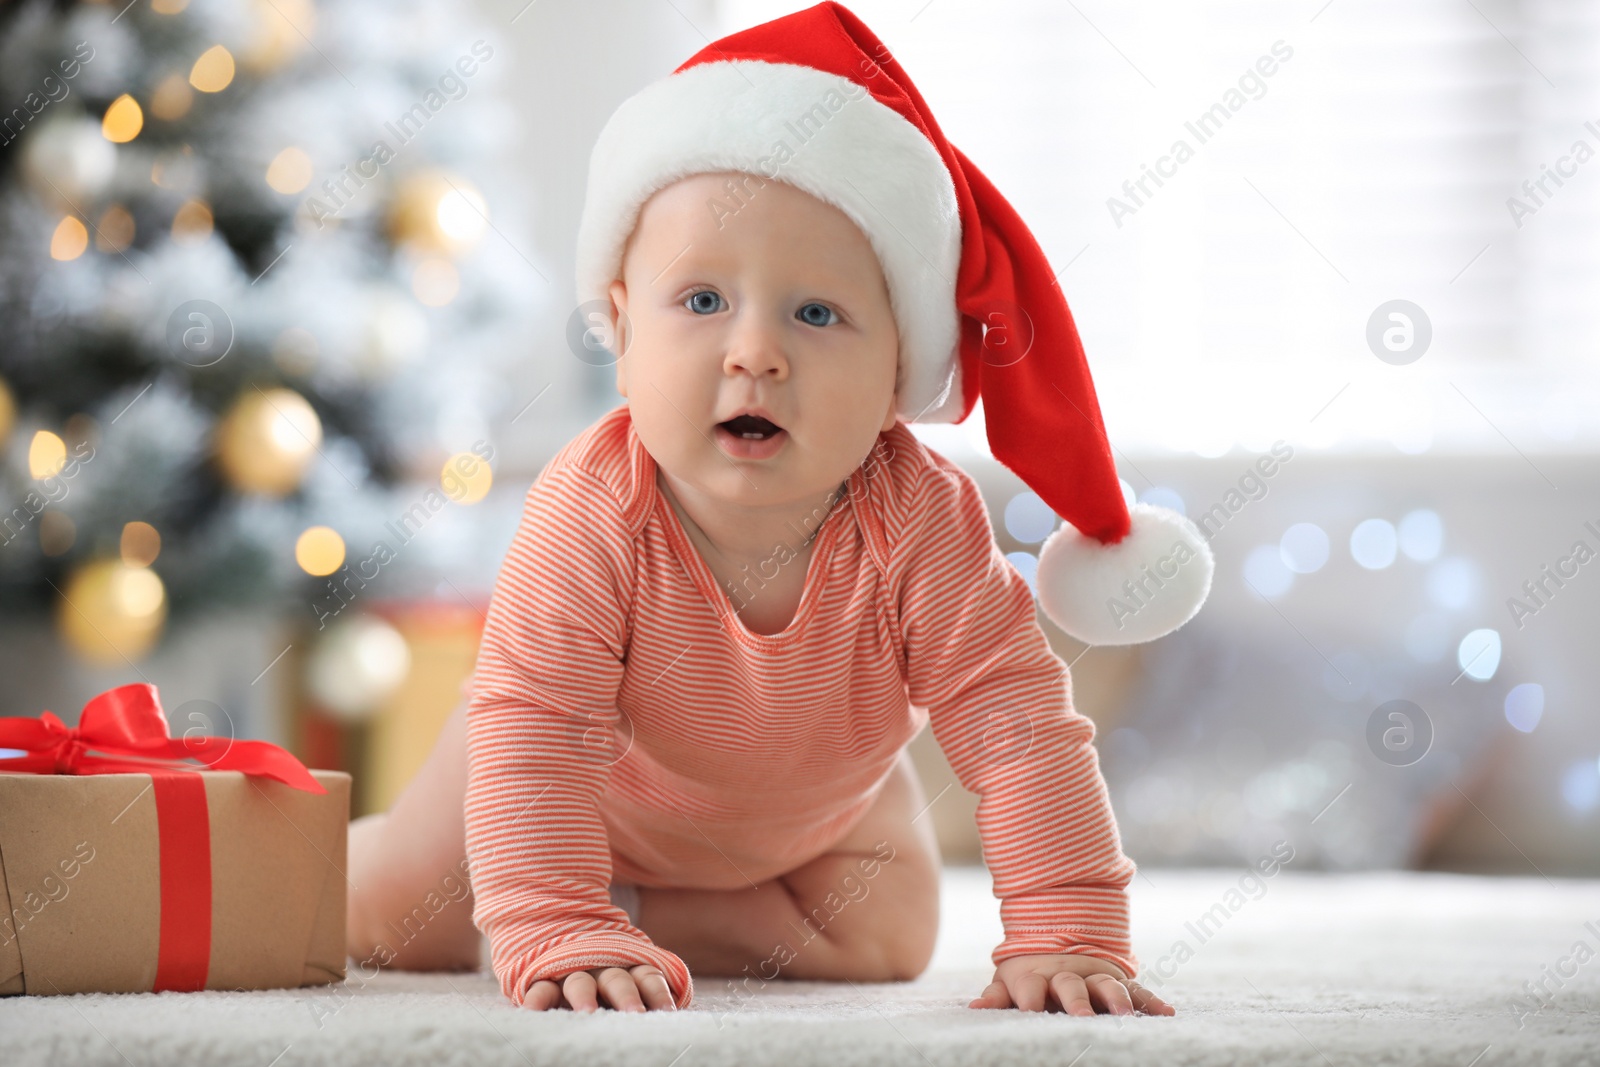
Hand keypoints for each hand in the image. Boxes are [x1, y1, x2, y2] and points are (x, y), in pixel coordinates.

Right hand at [521, 964, 678, 1011]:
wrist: (561, 939)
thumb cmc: (606, 980)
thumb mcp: (628, 981)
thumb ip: (647, 994)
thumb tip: (669, 1017)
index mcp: (627, 969)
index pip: (647, 977)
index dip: (658, 993)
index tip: (667, 1011)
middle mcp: (602, 969)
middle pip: (617, 980)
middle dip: (627, 997)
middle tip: (635, 1014)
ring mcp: (572, 974)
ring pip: (580, 983)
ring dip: (584, 996)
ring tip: (587, 1014)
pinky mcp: (545, 981)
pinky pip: (541, 988)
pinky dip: (537, 999)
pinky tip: (532, 1012)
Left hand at [968, 954, 1174, 1015]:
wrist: (1059, 937)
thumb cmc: (1029, 975)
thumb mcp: (1008, 981)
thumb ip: (995, 996)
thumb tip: (975, 1008)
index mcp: (1036, 977)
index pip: (1031, 989)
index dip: (1029, 1000)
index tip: (1029, 1012)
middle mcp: (1067, 976)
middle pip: (1071, 987)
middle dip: (1076, 1002)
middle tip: (1081, 1018)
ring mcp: (1094, 977)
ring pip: (1107, 985)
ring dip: (1116, 1000)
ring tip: (1125, 1015)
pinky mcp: (1118, 980)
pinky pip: (1138, 990)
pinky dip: (1151, 1001)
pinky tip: (1166, 1014)